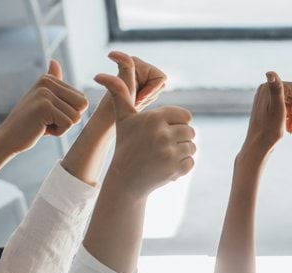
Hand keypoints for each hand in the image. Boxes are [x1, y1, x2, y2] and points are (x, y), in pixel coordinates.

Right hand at [0, 60, 87, 153]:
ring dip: (62, 127)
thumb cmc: (31, 123)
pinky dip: (58, 132)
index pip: (82, 100)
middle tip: (48, 120)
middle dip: (70, 119)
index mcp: (49, 79)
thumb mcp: (45, 101)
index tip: (51, 115)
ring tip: (43, 123)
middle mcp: (47, 81)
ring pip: (76, 117)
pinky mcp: (45, 106)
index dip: (70, 113)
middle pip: (82, 106)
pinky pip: (68, 124)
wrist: (10, 137)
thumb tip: (54, 61)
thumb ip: (54, 85)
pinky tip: (41, 128)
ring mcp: (45, 93)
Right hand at [95, 57, 194, 197]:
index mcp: (154, 118)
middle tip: (166, 146)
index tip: (168, 130)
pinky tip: (168, 166)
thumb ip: (119, 94)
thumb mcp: (123, 119)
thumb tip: (99, 75)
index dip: (179, 123)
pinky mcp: (175, 169)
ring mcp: (170, 153)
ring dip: (183, 152)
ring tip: (166, 155)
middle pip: (190, 132)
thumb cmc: (126, 145)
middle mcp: (163, 134)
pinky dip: (183, 166)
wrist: (126, 179)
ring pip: (192, 147)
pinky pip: (191, 163)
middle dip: (181, 138)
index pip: (185, 116)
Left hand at [242, 71, 291, 156]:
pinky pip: (284, 110)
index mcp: (269, 87)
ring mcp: (267, 100)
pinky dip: (290, 119)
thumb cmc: (268, 130)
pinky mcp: (268, 109)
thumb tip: (270, 72)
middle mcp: (267, 90)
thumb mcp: (277, 109)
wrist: (257, 147)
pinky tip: (291, 130)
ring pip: (290, 105)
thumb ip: (276, 89)